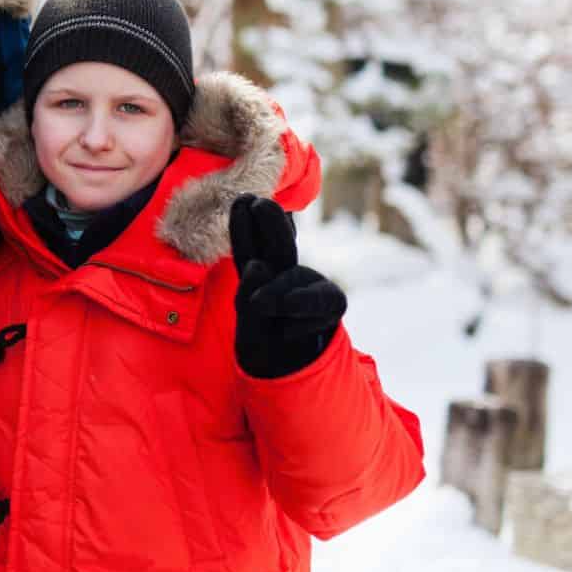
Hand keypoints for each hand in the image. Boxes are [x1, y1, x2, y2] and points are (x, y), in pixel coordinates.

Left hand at [228, 194, 345, 378]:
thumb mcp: (247, 324)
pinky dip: (303, 316)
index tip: (240, 201)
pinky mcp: (331, 301)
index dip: (243, 228)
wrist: (291, 370)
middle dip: (270, 223)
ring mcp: (308, 284)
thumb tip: (258, 266)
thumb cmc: (264, 340)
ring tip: (262, 306)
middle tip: (260, 204)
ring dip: (278, 292)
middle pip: (279, 245)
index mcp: (257, 275)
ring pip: (295, 277)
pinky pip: (320, 302)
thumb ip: (248, 298)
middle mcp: (283, 272)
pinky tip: (288, 333)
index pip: (248, 249)